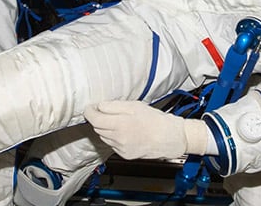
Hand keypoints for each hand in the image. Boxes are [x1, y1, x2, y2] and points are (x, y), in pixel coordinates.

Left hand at [84, 101, 214, 159]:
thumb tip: (99, 106)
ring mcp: (121, 148)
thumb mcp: (135, 105)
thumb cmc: (156, 120)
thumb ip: (114, 106)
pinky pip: (112, 144)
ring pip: (104, 137)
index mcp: (120, 124)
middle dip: (99, 119)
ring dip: (106, 129)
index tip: (90, 107)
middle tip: (106, 112)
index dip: (89, 112)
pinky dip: (114, 137)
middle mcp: (118, 138)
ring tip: (119, 122)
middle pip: (97, 128)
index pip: (94, 119)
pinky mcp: (125, 155)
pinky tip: (125, 132)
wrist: (170, 138)